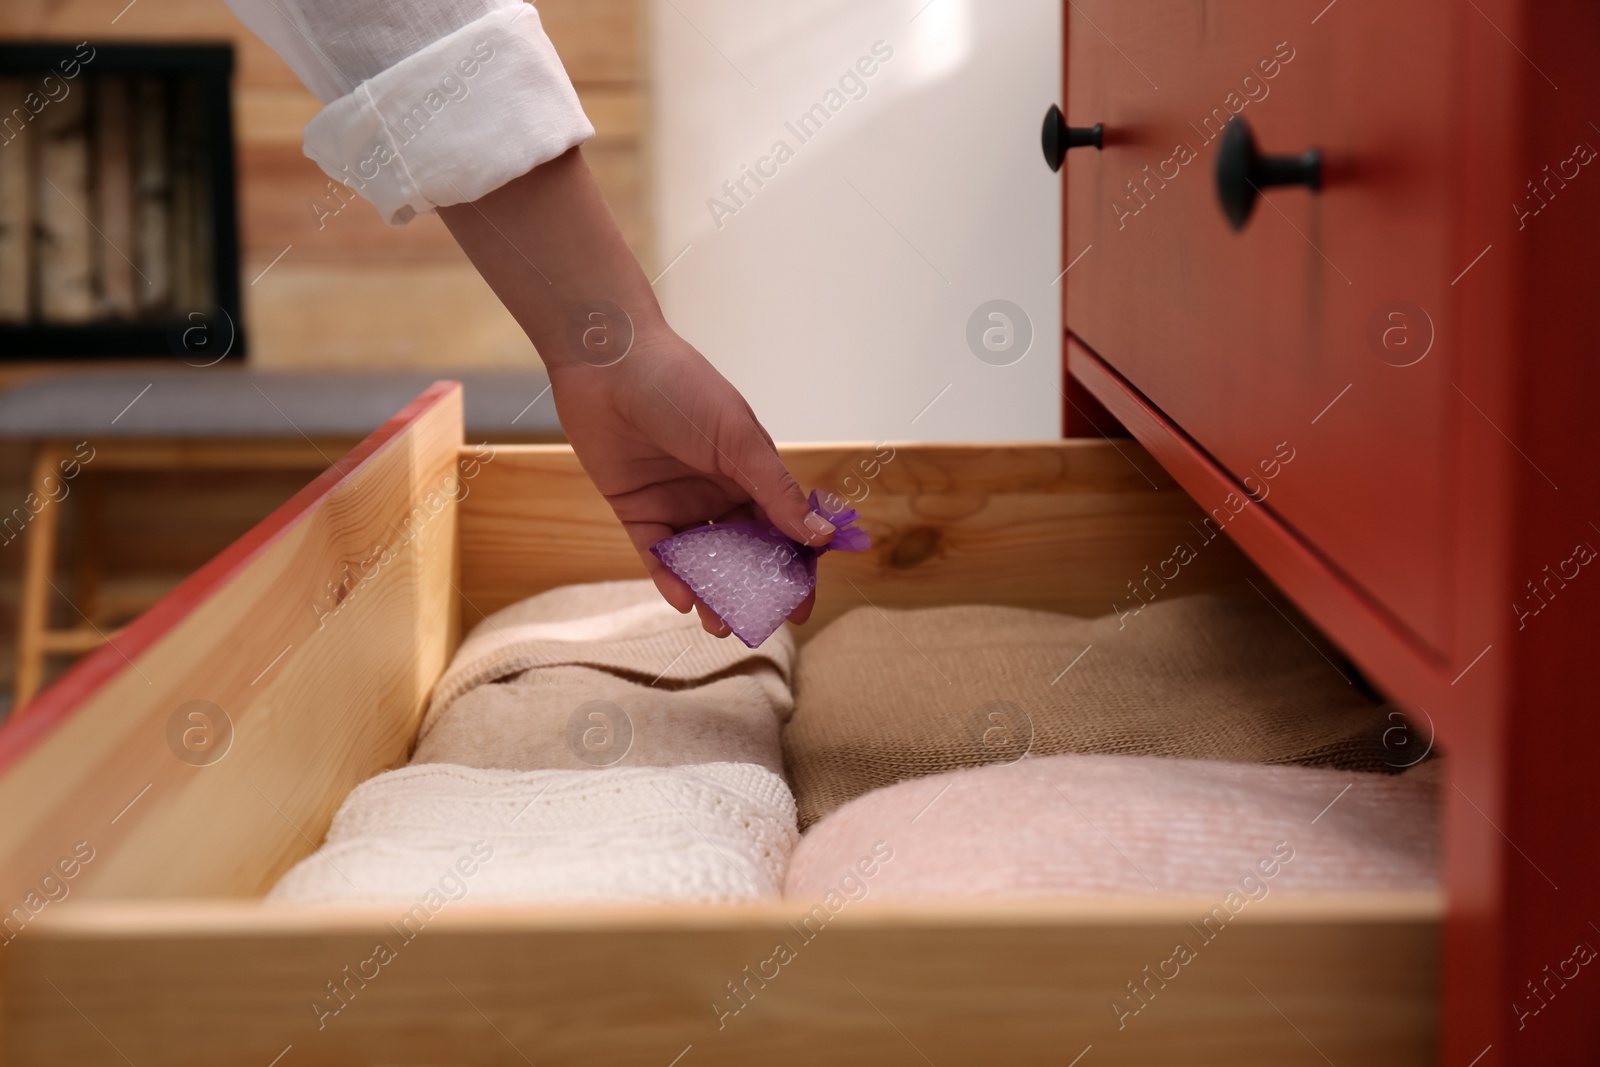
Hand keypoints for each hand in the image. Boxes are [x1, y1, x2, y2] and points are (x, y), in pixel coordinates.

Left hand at [436, 149, 831, 635]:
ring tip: (719, 624)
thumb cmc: (681, 387)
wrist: (608, 362)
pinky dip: (670, 578)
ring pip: (700, 559)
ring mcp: (677, 500)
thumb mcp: (738, 440)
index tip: (800, 605)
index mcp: (750, 470)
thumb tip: (821, 535)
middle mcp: (716, 489)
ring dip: (711, 592)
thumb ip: (776, 492)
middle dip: (751, 590)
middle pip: (742, 551)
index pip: (780, 528)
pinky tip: (681, 600)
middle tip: (757, 624)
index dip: (792, 567)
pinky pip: (657, 553)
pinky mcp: (636, 508)